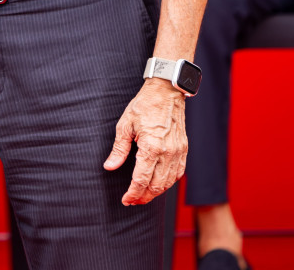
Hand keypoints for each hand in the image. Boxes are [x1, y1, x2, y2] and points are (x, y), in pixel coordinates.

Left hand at [104, 77, 187, 204]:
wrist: (166, 93)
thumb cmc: (144, 106)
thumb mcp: (125, 125)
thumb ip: (119, 149)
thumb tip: (109, 167)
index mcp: (151, 147)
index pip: (141, 179)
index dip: (133, 193)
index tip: (125, 200)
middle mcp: (168, 153)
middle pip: (156, 185)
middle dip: (143, 197)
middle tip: (132, 201)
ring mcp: (179, 152)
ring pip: (168, 182)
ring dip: (156, 193)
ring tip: (143, 196)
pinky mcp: (184, 150)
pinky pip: (178, 174)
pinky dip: (168, 183)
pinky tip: (158, 184)